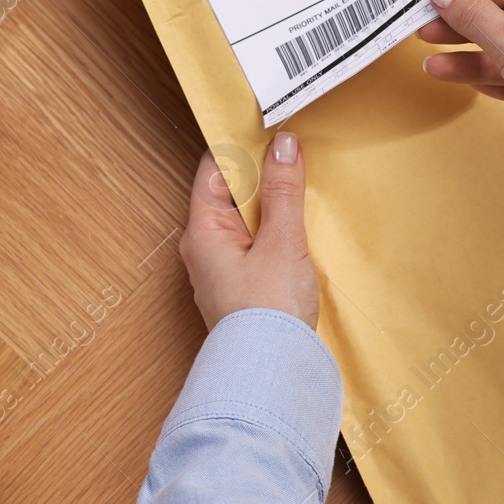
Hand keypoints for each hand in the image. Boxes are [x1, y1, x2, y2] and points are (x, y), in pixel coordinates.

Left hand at [178, 132, 319, 330]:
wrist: (272, 374)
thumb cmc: (268, 312)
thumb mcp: (282, 242)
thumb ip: (283, 191)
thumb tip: (282, 145)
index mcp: (202, 231)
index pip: (213, 170)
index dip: (240, 146)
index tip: (269, 129)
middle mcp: (205, 248)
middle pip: (230, 193)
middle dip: (261, 174)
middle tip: (292, 153)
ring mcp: (223, 269)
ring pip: (245, 219)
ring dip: (271, 203)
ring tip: (300, 186)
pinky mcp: (243, 286)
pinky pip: (255, 243)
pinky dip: (275, 229)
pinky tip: (298, 227)